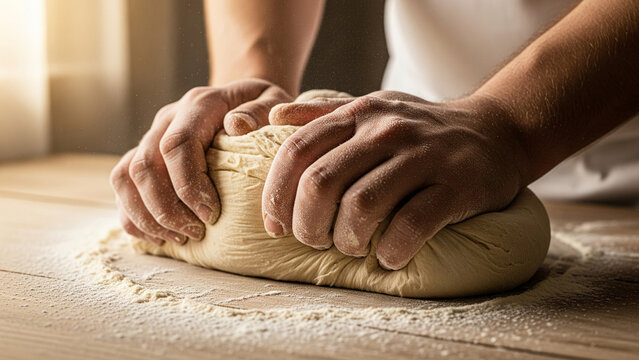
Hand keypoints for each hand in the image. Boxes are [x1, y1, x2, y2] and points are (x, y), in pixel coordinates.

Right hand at [111, 78, 292, 245]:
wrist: (242, 100)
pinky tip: (159, 237)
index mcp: (198, 105)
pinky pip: (121, 186)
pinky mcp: (144, 155)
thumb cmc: (262, 108)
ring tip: (181, 238)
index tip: (212, 215)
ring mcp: (151, 136)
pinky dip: (133, 216)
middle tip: (196, 233)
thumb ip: (260, 111)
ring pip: (126, 177)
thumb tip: (237, 126)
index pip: (177, 145)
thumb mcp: (273, 100)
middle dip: (166, 209)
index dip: (188, 185)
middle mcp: (167, 118)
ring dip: (147, 215)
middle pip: (145, 166)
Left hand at [262, 91, 528, 269]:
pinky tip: (389, 256)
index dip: (276, 194)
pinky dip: (391, 250)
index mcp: (358, 115)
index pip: (297, 151)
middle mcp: (386, 130)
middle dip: (307, 224)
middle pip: (321, 182)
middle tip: (315, 241)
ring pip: (362, 205)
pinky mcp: (456, 185)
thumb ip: (324, 113)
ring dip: (346, 239)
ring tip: (352, 247)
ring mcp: (423, 156)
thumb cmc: (421, 129)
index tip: (277, 225)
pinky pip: (411, 225)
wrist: (495, 132)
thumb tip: (274, 118)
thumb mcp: (373, 109)